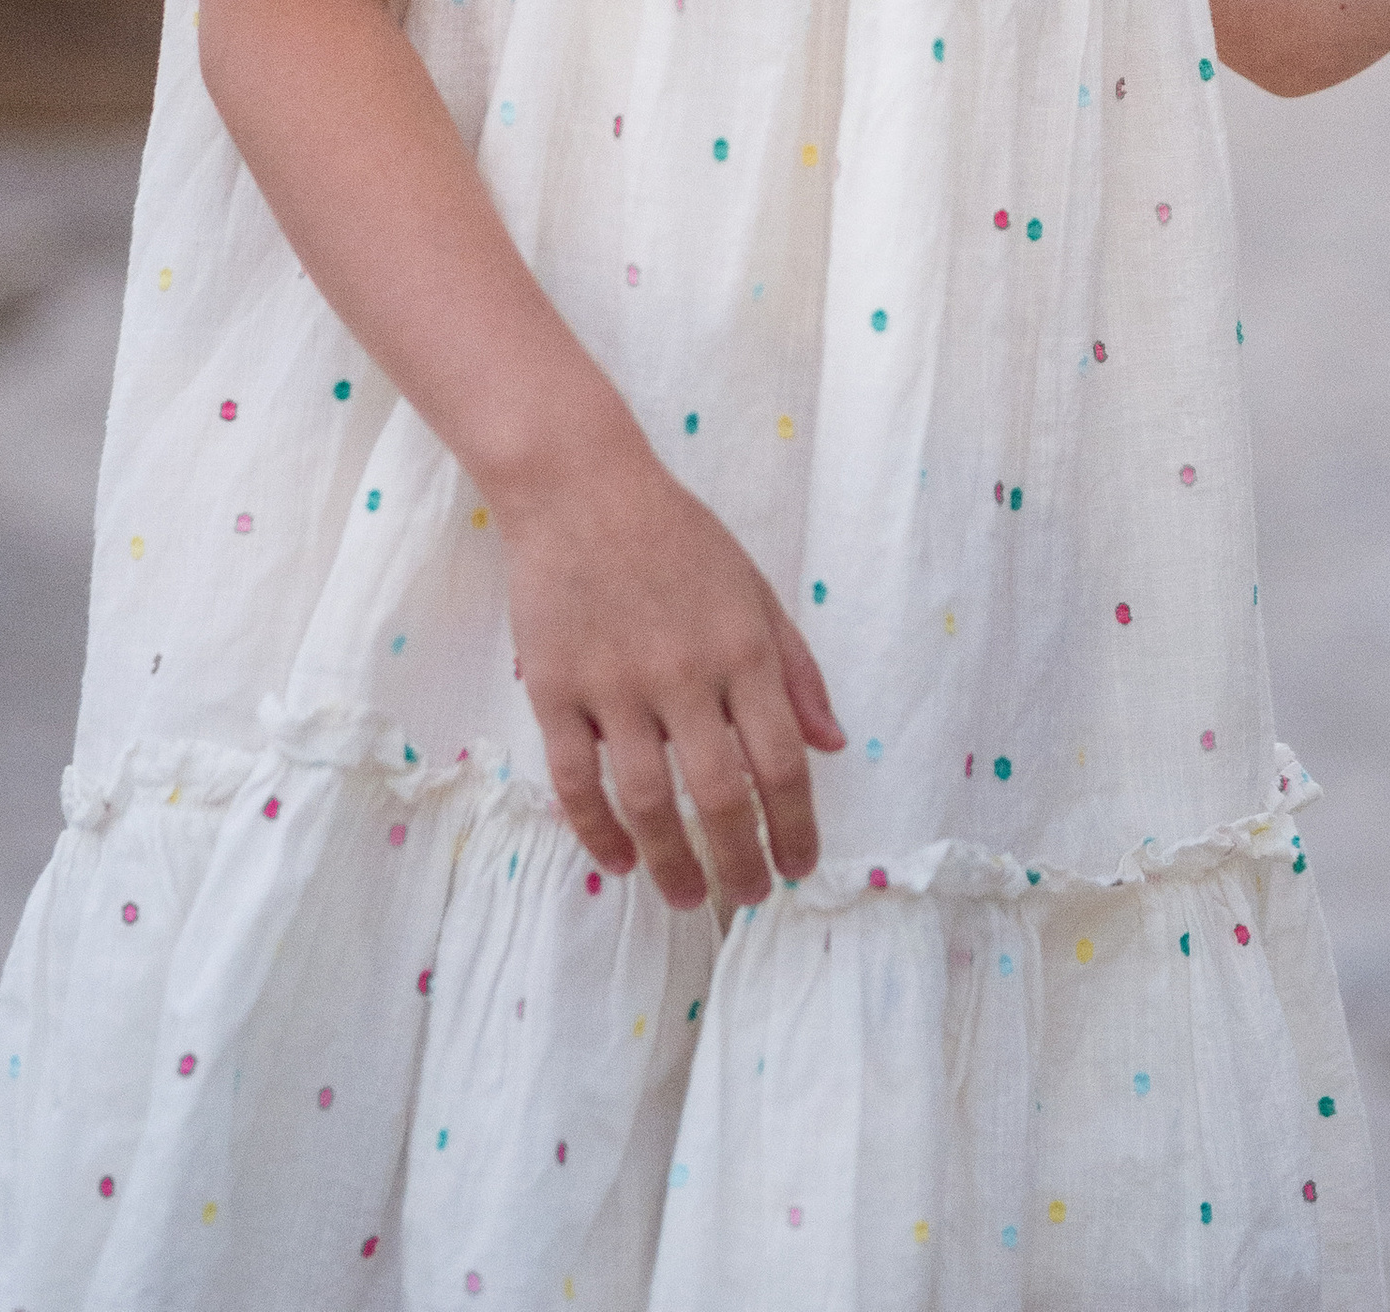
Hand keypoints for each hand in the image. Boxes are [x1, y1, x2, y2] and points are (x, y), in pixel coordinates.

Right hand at [503, 431, 841, 911]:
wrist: (581, 489)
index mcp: (744, 649)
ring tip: (686, 897)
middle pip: (721, 794)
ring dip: (672, 862)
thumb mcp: (755, 589)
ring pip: (649, 800)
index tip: (798, 868)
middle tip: (745, 899)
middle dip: (740, 861)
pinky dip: (597, 831)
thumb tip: (832, 744)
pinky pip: (576, 780)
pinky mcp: (557, 690)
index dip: (795, 826)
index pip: (782, 760)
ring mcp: (617, 685)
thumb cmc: (677, 537)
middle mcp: (686, 674)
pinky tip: (620, 861)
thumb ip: (796, 668)